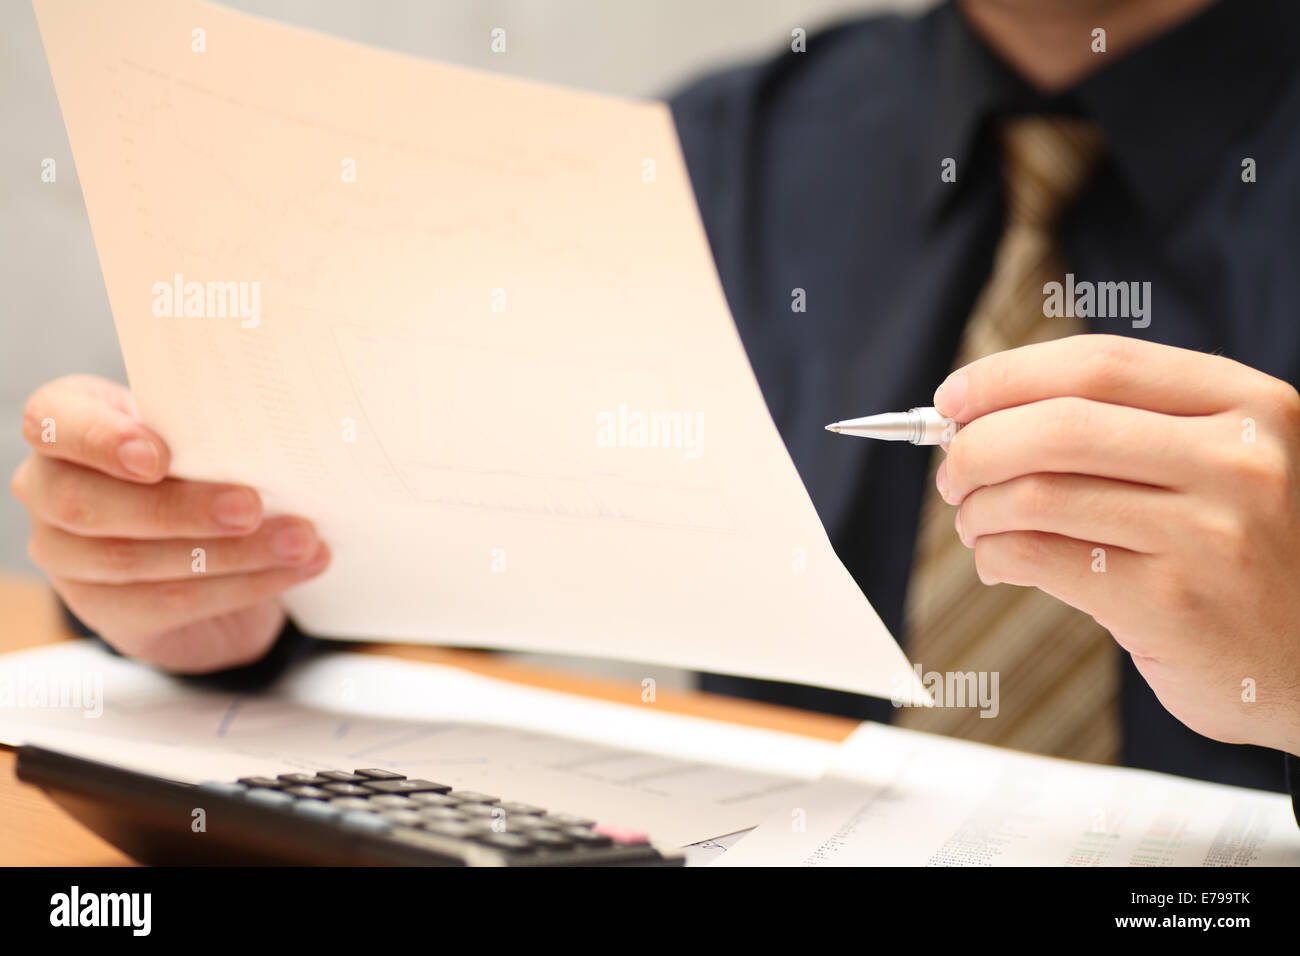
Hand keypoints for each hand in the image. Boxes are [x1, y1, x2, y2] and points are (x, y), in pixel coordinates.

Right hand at [10, 375, 328, 671]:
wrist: (197, 538)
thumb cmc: (196, 458)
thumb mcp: (195, 431)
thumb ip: (209, 430)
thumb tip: (281, 442)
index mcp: (65, 425)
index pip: (52, 422)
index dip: (100, 441)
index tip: (160, 458)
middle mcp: (49, 488)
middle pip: (90, 506)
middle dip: (181, 509)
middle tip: (253, 506)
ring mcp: (66, 555)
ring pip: (135, 561)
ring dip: (232, 553)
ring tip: (300, 540)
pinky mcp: (105, 607)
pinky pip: (169, 602)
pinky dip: (242, 586)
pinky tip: (294, 569)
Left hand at [933, 335, 1299, 755]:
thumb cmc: (1251, 555)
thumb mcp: (1225, 464)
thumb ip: (1131, 428)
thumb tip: (984, 413)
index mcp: (1246, 405)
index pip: (1101, 365)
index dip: (1008, 376)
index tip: (955, 398)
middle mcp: (1237, 461)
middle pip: (1057, 426)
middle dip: (976, 446)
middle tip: (952, 471)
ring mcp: (1208, 534)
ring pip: (1037, 494)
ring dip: (978, 508)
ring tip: (975, 522)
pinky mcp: (1170, 605)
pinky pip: (1040, 557)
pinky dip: (995, 554)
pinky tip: (998, 561)